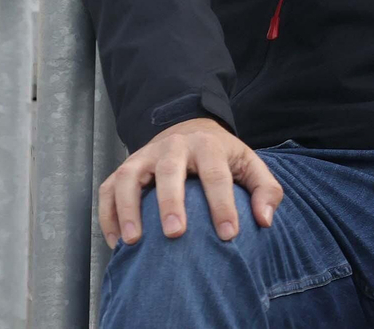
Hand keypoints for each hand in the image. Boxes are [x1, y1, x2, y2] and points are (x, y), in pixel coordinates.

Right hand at [98, 117, 283, 248]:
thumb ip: (266, 190)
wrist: (188, 129)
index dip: (222, 205)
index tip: (229, 235)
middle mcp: (173, 147)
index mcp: (208, 145)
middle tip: (175, 233)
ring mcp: (144, 156)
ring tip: (134, 241)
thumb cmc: (222, 157)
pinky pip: (108, 190)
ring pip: (129, 177)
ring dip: (129, 208)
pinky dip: (108, 215)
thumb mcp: (250, 165)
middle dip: (171, 202)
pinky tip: (118, 243)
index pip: (216, 174)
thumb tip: (264, 220)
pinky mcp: (124, 168)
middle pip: (169, 171)